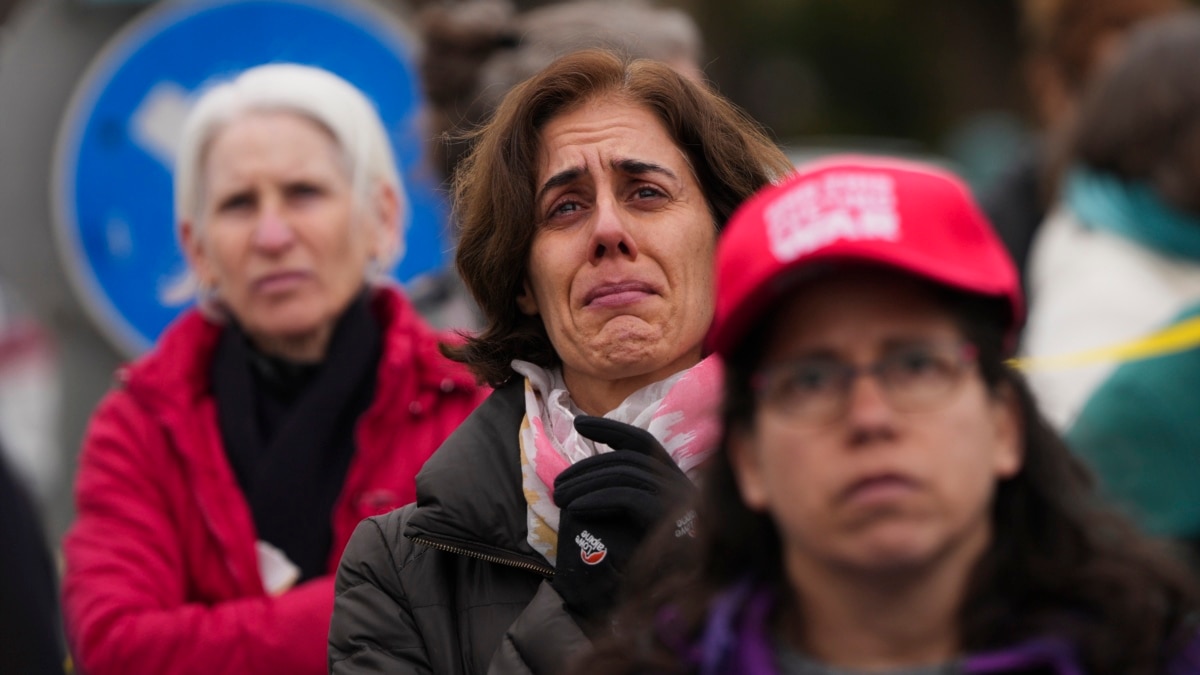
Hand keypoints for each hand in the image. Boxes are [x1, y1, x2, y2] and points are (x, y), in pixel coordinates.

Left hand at [551, 416, 693, 625]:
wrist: (679, 599)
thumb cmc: (659, 570)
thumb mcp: (641, 529)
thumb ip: (624, 502)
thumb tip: (589, 483)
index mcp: (676, 483)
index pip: (643, 442)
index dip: (610, 429)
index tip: (579, 424)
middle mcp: (681, 485)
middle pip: (627, 459)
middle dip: (586, 467)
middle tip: (557, 485)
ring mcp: (677, 499)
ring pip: (623, 474)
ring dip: (584, 483)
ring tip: (559, 498)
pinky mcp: (668, 517)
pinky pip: (626, 496)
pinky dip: (596, 497)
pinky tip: (575, 509)